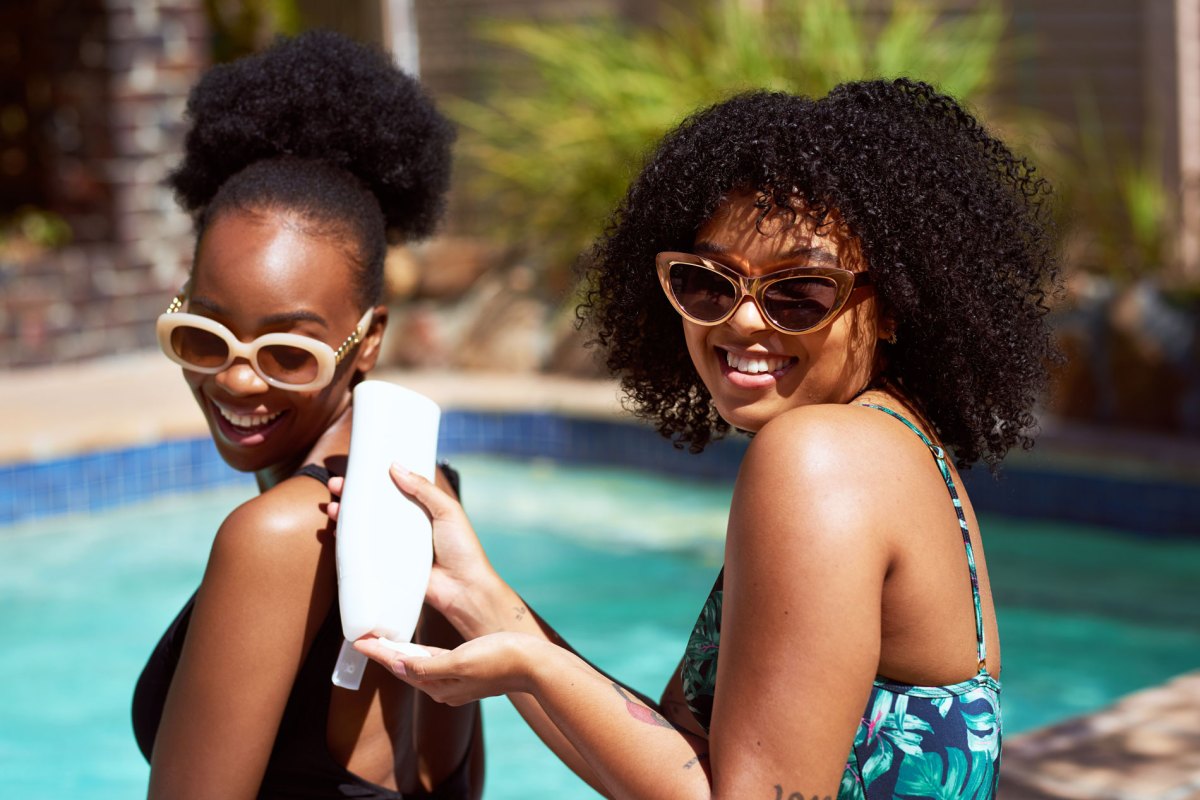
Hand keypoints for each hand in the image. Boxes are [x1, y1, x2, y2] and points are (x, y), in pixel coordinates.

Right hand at [329, 465, 512, 636]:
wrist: (462, 589)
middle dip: (353, 496)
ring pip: (365, 528)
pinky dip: (348, 542)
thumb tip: (395, 466)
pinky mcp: (388, 566)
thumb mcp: (447, 510)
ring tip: (332, 507)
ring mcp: (396, 546)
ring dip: (346, 517)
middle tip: (336, 485)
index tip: (358, 469)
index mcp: (422, 510)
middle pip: (375, 506)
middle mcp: (407, 526)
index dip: (376, 479)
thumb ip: (424, 489)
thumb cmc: (461, 548)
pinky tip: (335, 533)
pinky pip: (364, 552)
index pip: (395, 489)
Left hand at [355, 632, 545, 705]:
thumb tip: (399, 668)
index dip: (378, 653)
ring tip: (383, 640)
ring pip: (419, 665)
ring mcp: (457, 680)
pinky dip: (420, 654)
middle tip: (364, 637)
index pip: (400, 668)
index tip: (357, 640)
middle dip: (384, 653)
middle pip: (406, 667)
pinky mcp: (469, 670)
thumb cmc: (499, 658)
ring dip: (400, 654)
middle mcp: (446, 687)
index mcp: (440, 686)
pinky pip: (435, 662)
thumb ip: (428, 667)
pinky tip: (417, 648)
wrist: (534, 663)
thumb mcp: (460, 661)